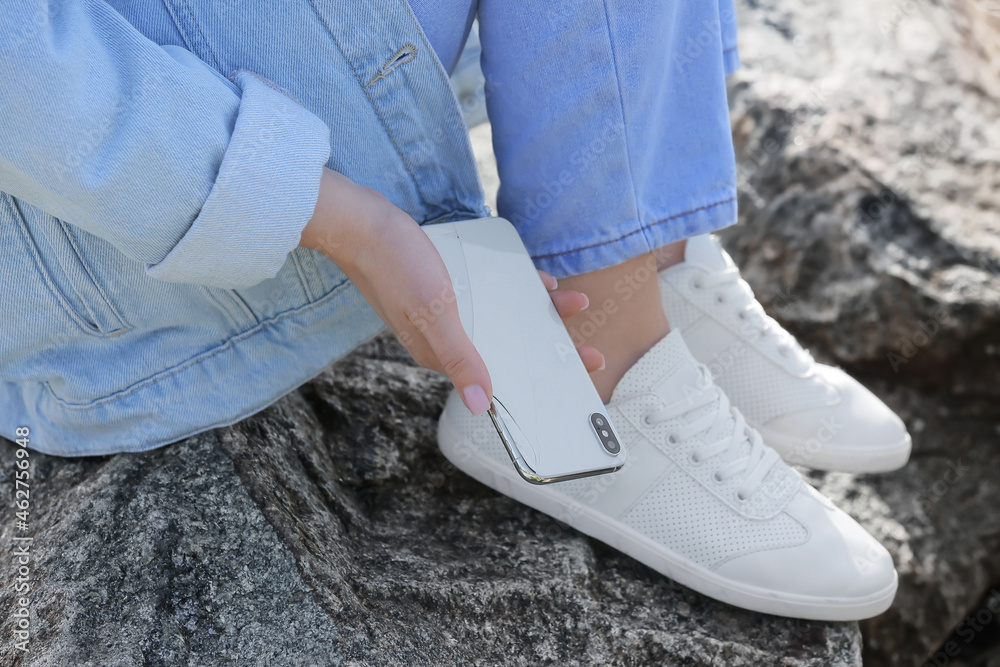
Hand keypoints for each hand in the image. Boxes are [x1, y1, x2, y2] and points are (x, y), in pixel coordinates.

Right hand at [300, 168, 603, 414]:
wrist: (359, 221)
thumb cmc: (392, 265)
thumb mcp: (434, 313)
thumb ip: (460, 358)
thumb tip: (482, 405)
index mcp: (441, 351)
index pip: (497, 377)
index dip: (537, 382)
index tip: (573, 386)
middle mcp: (447, 334)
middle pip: (509, 349)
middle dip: (551, 350)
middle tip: (591, 356)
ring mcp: (449, 307)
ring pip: (506, 318)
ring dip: (541, 313)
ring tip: (575, 304)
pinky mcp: (449, 281)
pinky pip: (493, 291)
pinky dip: (518, 288)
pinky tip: (539, 281)